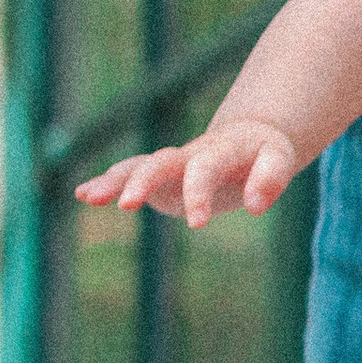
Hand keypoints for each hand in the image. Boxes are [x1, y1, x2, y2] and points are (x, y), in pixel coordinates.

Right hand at [76, 113, 298, 224]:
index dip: (198, 193)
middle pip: (161, 162)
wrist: (247, 137)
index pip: (205, 168)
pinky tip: (83, 195)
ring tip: (88, 196)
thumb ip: (270, 179)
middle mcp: (188, 153)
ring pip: (137, 166)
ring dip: (113, 180)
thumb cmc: (265, 151)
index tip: (197, 224)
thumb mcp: (279, 159)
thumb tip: (257, 206)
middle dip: (142, 181)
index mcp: (220, 149)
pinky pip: (128, 175)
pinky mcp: (158, 177)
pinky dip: (107, 183)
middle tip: (127, 206)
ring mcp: (169, 164)